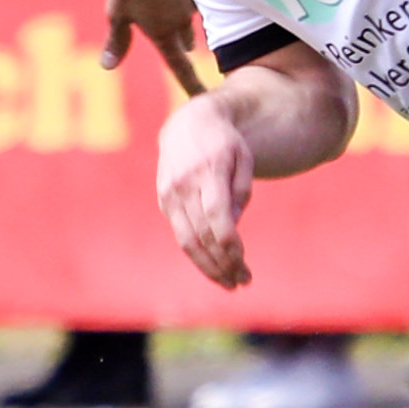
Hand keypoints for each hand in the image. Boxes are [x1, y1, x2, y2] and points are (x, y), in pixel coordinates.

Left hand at [101, 0, 207, 96]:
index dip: (191, 85)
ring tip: (172, 5)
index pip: (180, 67)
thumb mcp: (117, 14)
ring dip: (183, 14)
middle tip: (185, 48)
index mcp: (162, 33)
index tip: (201, 100)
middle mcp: (182, 20)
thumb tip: (107, 66)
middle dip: (183, 43)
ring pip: (191, 14)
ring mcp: (192, 0)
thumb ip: (117, 41)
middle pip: (186, 39)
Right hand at [154, 90, 255, 288]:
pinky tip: (214, 266)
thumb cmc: (224, 142)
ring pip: (186, 240)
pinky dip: (197, 253)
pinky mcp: (164, 200)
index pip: (216, 217)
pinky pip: (181, 233)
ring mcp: (170, 194)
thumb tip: (233, 227)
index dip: (230, 245)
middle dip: (222, 263)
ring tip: (229, 283)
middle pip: (201, 234)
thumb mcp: (243, 158)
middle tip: (242, 283)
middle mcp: (184, 184)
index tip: (244, 263)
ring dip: (208, 266)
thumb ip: (242, 192)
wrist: (186, 123)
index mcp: (207, 171)